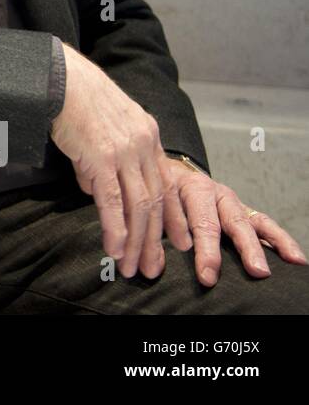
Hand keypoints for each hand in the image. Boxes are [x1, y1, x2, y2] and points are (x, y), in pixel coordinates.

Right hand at [51, 44, 189, 278]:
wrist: (61, 76)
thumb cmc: (74, 96)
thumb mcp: (102, 126)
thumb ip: (104, 158)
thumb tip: (95, 189)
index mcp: (148, 135)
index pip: (166, 183)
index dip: (173, 215)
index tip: (177, 241)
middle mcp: (144, 144)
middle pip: (156, 200)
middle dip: (155, 239)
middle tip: (153, 267)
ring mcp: (125, 151)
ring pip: (139, 206)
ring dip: (137, 241)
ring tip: (132, 267)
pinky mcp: (101, 156)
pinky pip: (112, 200)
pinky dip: (115, 228)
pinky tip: (115, 248)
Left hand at [166, 159, 306, 285]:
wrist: (163, 171)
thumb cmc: (157, 193)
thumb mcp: (153, 204)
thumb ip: (158, 228)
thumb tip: (155, 259)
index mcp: (193, 189)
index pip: (202, 223)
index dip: (206, 252)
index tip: (208, 277)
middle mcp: (217, 194)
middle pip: (234, 222)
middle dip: (246, 249)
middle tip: (257, 271)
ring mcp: (233, 202)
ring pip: (255, 221)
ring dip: (274, 243)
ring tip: (293, 262)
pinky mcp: (242, 211)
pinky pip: (264, 224)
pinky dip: (279, 239)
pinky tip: (294, 257)